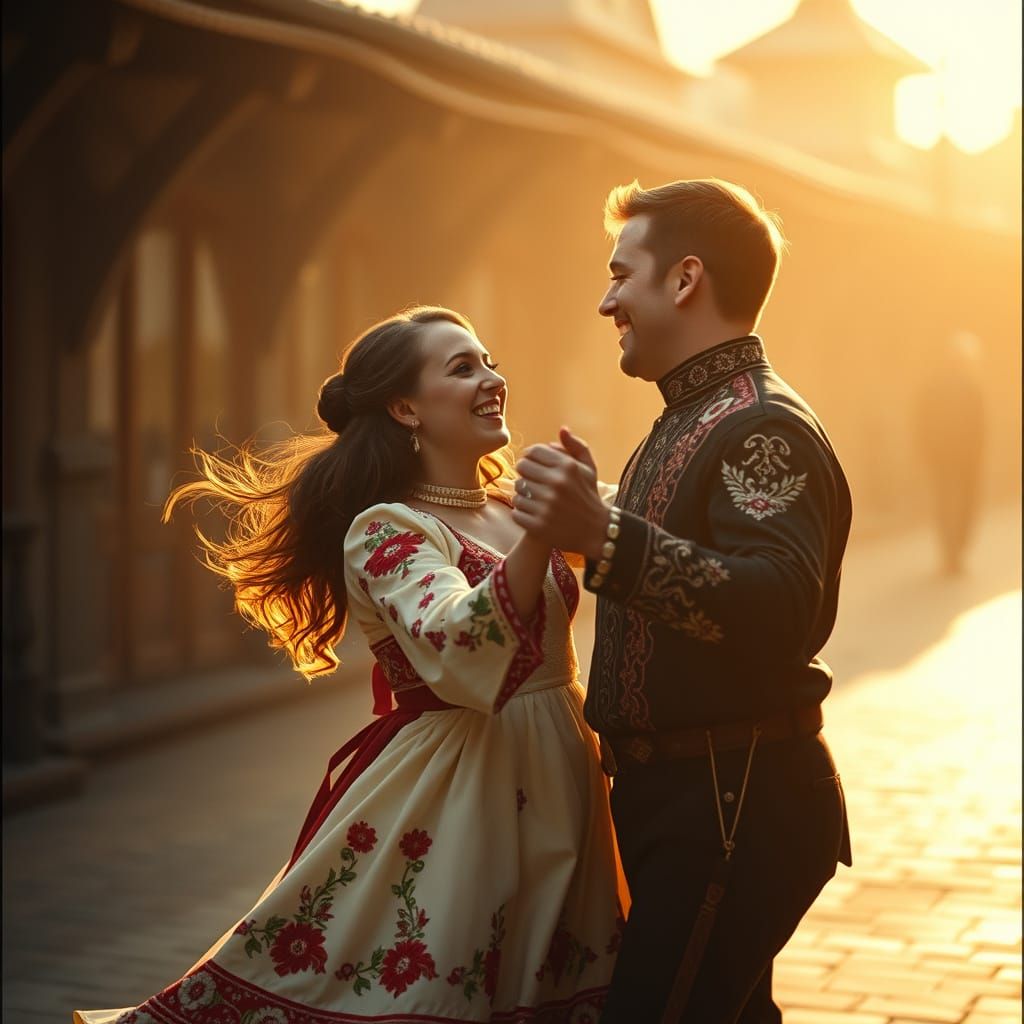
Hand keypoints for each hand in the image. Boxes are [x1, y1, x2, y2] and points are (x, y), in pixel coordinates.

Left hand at [512, 427, 609, 556]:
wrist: (596, 532)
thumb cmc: (590, 496)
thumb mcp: (589, 469)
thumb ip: (576, 446)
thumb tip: (562, 429)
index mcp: (567, 467)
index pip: (532, 452)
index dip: (530, 457)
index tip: (534, 465)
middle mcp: (556, 484)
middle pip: (521, 468)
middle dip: (525, 474)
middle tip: (532, 481)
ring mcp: (546, 506)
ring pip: (517, 490)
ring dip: (523, 494)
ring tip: (534, 498)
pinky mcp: (538, 525)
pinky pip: (516, 511)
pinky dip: (522, 512)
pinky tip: (533, 513)